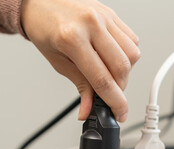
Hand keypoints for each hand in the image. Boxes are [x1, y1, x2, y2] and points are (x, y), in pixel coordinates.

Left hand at [21, 0, 139, 121]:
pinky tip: (113, 57)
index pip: (102, 79)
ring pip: (132, 54)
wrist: (41, 2)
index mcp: (72, 38)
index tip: (119, 113)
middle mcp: (91, 25)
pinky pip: (132, 39)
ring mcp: (104, 17)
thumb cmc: (44, 29)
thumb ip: (80, 86)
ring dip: (125, 72)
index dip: (114, 101)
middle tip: (110, 95)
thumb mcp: (58, 62)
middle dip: (120, 89)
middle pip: (121, 68)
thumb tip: (88, 109)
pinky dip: (127, 55)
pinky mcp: (112, 14)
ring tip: (109, 73)